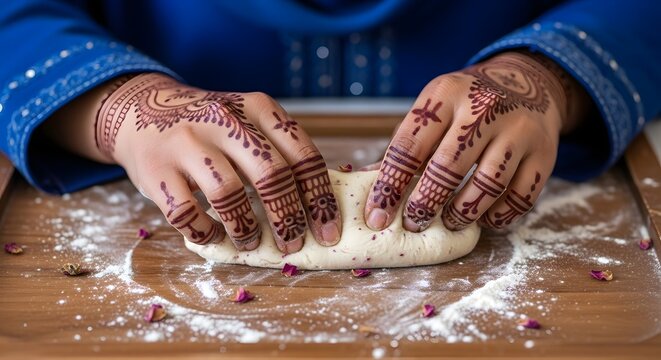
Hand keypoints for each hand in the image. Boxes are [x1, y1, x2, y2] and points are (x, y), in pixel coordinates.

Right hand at [49, 73, 341, 252]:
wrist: (142, 109)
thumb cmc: (212, 129)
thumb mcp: (248, 122)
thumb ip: (279, 151)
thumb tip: (318, 208)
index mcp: (258, 108)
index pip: (302, 155)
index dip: (319, 198)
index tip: (328, 231)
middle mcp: (225, 119)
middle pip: (271, 175)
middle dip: (288, 217)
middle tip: (293, 243)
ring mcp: (187, 141)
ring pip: (228, 193)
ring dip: (245, 228)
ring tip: (250, 241)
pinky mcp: (156, 168)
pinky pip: (186, 211)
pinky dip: (205, 231)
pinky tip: (214, 235)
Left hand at [364, 51, 587, 231]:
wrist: (528, 82)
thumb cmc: (467, 105)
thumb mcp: (435, 109)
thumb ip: (407, 144)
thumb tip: (370, 182)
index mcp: (445, 94)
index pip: (409, 146)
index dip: (390, 186)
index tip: (376, 215)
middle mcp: (484, 107)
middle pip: (447, 168)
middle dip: (424, 204)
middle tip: (413, 223)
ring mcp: (518, 129)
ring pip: (486, 186)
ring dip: (462, 213)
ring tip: (449, 222)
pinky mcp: (545, 152)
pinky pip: (520, 197)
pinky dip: (498, 216)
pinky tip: (484, 218)